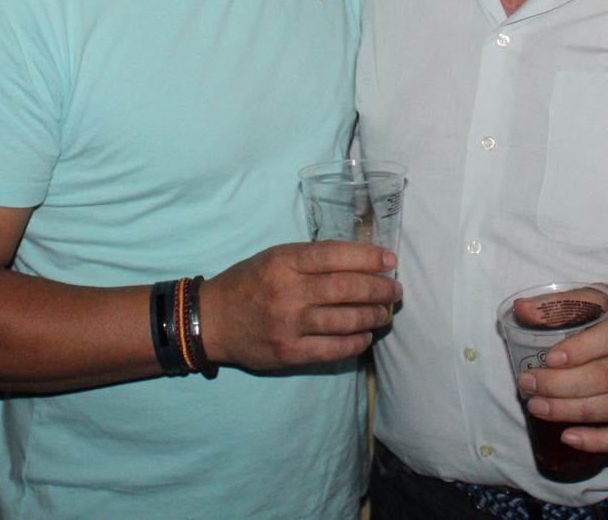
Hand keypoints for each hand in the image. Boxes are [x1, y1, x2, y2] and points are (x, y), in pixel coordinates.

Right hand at [201, 241, 399, 370]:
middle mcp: (288, 292)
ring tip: (384, 313)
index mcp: (284, 261)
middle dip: (378, 289)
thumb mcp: (275, 257)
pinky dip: (355, 343)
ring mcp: (288, 325)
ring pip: (344, 320)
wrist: (212, 320)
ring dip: (372, 316)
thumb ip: (312, 259)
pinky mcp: (288, 353)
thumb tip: (361, 263)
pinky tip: (365, 336)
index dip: (368, 258)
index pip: (335, 255)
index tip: (390, 261)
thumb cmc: (248, 282)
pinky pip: (332, 349)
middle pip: (345, 289)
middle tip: (395, 290)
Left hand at [515, 287, 607, 454]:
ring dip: (572, 411)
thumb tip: (521, 309)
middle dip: (564, 384)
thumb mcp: (605, 299)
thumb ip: (565, 303)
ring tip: (537, 407)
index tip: (550, 357)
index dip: (583, 348)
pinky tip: (569, 437)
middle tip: (529, 384)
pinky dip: (600, 442)